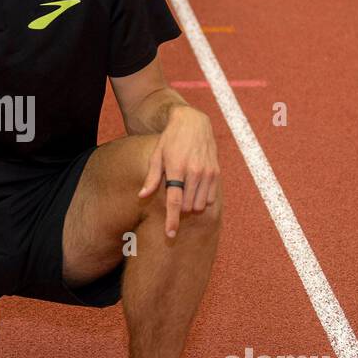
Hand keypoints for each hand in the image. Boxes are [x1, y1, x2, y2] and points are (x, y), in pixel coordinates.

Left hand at [137, 108, 219, 236]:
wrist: (193, 122)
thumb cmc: (170, 140)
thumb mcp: (157, 155)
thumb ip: (152, 178)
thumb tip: (142, 196)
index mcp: (177, 168)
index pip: (175, 201)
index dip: (172, 220)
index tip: (170, 234)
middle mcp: (195, 172)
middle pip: (187, 206)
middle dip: (179, 207)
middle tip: (174, 194)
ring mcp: (208, 173)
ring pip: (200, 205)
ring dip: (191, 204)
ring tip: (184, 191)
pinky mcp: (216, 172)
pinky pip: (211, 198)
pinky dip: (203, 199)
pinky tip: (195, 189)